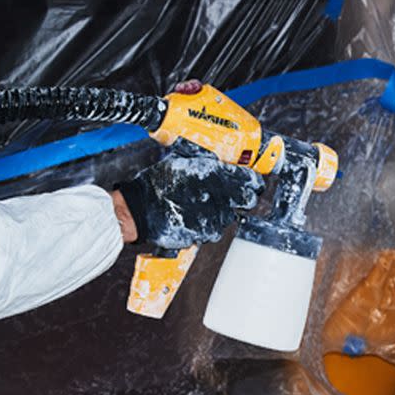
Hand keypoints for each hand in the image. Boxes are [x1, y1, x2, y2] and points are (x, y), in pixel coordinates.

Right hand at [116, 140, 262, 249]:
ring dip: (221, 213)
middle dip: (242, 198)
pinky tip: (194, 219)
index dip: (254, 182)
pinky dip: (208, 226)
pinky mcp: (205, 233)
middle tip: (233, 198)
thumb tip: (221, 162)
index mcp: (215, 174)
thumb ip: (204, 162)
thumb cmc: (158, 182)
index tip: (254, 184)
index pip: (249, 179)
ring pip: (229, 217)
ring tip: (202, 207)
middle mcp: (218, 196)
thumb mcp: (182, 161)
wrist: (140, 208)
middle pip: (246, 200)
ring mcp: (213, 216)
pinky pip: (214, 231)